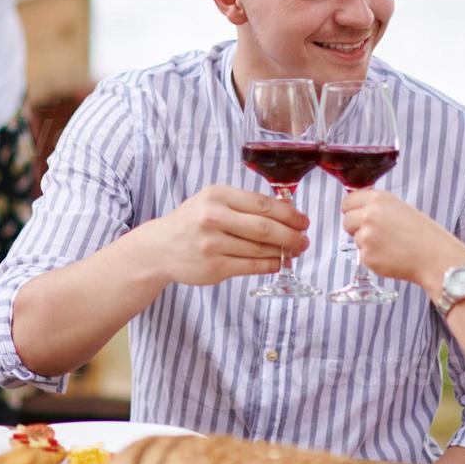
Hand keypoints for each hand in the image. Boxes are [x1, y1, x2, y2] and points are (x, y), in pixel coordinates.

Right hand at [146, 185, 308, 286]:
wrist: (160, 248)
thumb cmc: (192, 222)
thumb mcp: (212, 201)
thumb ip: (243, 204)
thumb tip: (286, 212)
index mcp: (217, 195)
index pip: (263, 204)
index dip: (289, 214)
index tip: (303, 221)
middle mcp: (213, 218)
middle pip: (265, 228)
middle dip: (291, 235)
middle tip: (304, 239)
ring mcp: (213, 244)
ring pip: (260, 249)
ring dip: (283, 252)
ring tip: (293, 251)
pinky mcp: (214, 267)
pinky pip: (251, 266)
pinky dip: (270, 265)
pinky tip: (278, 262)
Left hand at [341, 190, 464, 294]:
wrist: (434, 257)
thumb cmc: (423, 233)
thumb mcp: (400, 208)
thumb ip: (377, 207)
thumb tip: (359, 210)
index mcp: (378, 199)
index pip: (348, 201)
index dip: (352, 210)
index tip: (357, 216)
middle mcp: (369, 215)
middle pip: (346, 220)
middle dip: (356, 228)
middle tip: (375, 234)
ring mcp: (366, 236)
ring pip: (355, 240)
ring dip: (367, 244)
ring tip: (391, 246)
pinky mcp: (367, 257)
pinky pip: (363, 257)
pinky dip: (374, 258)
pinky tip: (391, 256)